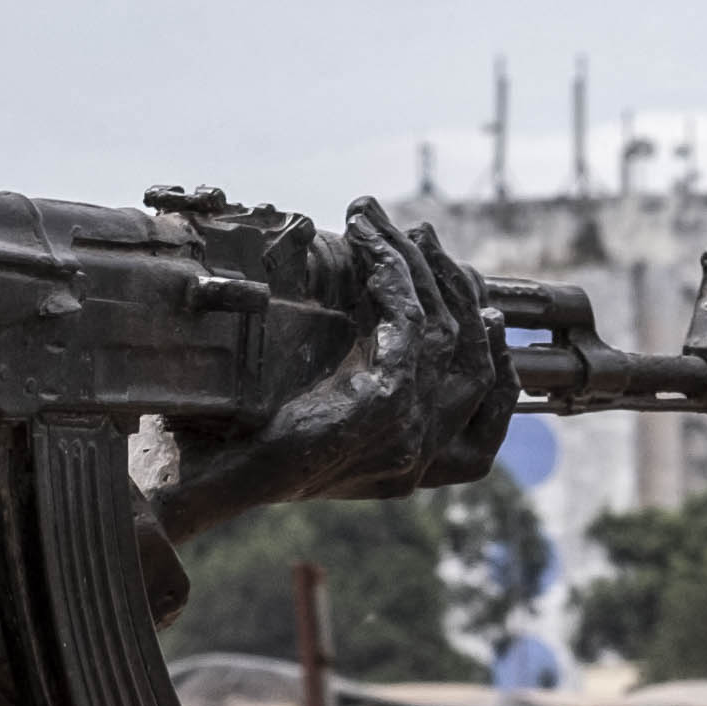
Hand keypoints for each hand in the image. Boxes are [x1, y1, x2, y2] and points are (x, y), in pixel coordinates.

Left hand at [154, 199, 517, 539]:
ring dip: (419, 267)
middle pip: (475, 361)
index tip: (486, 308)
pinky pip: (408, 327)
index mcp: (413, 467)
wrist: (209, 480)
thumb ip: (362, 396)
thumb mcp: (321, 429)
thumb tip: (382, 334)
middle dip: (459, 291)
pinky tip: (369, 250)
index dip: (497, 358)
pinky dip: (394, 279)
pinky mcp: (380, 408)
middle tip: (425, 239)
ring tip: (386, 225)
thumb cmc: (247, 451)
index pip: (488, 414)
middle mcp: (420, 456)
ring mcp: (406, 435)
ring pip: (445, 332)